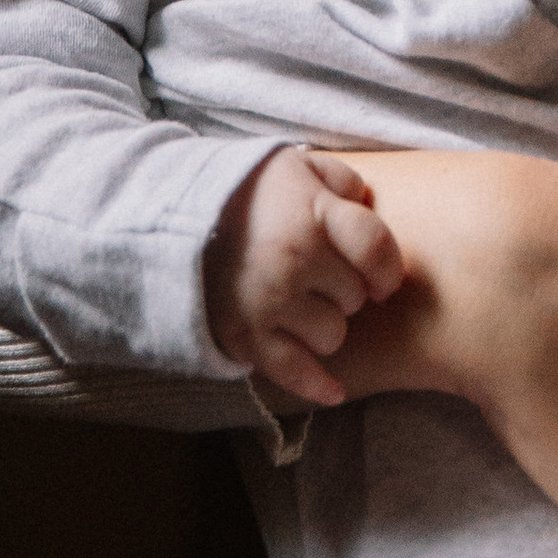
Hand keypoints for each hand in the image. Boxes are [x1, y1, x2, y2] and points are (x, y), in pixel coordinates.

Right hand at [203, 147, 407, 406]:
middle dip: (346, 291)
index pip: (375, 249)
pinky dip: (317, 386)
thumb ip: (342, 182)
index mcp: (314, 214)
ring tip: (303, 306)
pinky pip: (295, 372)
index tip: (382, 277)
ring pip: (332, 336)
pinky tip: (334, 392)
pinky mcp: (245, 335)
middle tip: (320, 279)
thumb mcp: (298, 165)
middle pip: (355, 298)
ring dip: (325, 326)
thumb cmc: (246, 190)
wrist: (170, 216)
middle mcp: (296, 260)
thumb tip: (368, 206)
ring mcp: (270, 301)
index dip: (387, 269)